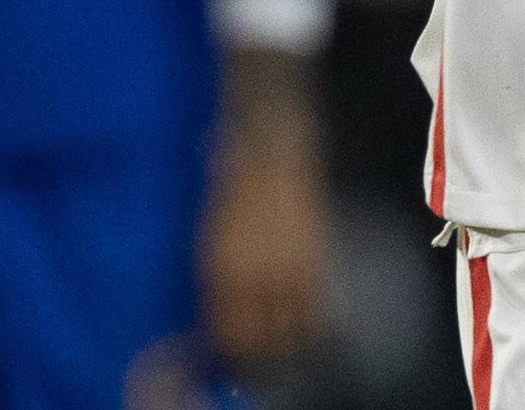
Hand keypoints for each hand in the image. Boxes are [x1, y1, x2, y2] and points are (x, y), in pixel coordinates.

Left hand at [199, 146, 326, 366]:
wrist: (271, 163)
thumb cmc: (234, 203)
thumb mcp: (212, 246)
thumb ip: (216, 287)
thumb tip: (217, 328)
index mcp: (222, 274)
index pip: (228, 334)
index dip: (231, 354)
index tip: (233, 360)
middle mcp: (254, 278)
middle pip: (259, 340)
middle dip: (257, 358)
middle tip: (257, 360)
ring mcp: (286, 271)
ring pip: (289, 331)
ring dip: (284, 345)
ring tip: (280, 348)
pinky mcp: (312, 262)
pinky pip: (313, 311)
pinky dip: (308, 326)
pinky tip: (301, 327)